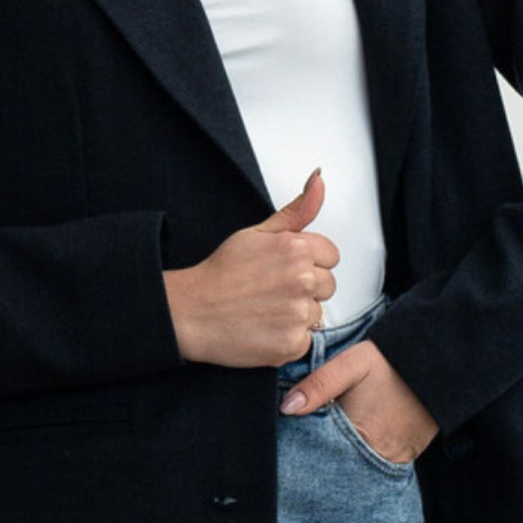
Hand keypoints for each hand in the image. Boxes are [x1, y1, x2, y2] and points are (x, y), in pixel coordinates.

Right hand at [163, 170, 341, 367]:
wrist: (192, 311)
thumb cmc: (221, 272)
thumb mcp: (256, 232)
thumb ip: (295, 211)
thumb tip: (319, 179)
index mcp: (297, 248)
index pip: (331, 256)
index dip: (309, 263)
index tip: (284, 270)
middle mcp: (302, 279)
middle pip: (328, 287)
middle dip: (306, 290)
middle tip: (271, 293)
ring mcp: (298, 313)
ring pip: (317, 315)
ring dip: (297, 316)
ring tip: (265, 312)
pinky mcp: (291, 343)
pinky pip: (305, 341)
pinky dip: (287, 341)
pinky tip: (264, 330)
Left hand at [280, 339, 439, 463]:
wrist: (438, 366)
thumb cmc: (391, 362)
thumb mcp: (351, 365)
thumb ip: (319, 385)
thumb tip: (286, 408)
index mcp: (358, 432)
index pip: (320, 451)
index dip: (305, 447)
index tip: (293, 442)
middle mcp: (376, 453)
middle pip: (338, 463)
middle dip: (322, 456)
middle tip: (311, 444)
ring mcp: (393, 458)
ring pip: (356, 466)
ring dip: (343, 457)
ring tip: (337, 441)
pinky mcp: (405, 457)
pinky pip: (376, 464)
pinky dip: (363, 456)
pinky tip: (357, 441)